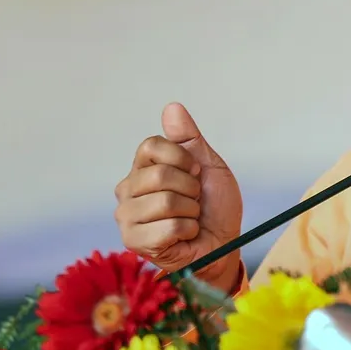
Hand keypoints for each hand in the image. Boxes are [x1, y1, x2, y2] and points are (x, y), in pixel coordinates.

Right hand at [114, 103, 242, 289]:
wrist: (223, 242)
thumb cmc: (214, 206)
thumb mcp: (208, 165)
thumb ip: (188, 138)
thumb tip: (172, 107)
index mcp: (142, 167)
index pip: (151, 145)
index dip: (183, 158)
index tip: (195, 172)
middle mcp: (127, 189)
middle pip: (159, 174)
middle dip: (190, 188)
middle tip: (194, 200)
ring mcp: (126, 216)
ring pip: (164, 202)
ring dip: (190, 212)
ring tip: (189, 218)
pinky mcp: (133, 241)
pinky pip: (167, 228)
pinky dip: (188, 230)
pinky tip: (185, 235)